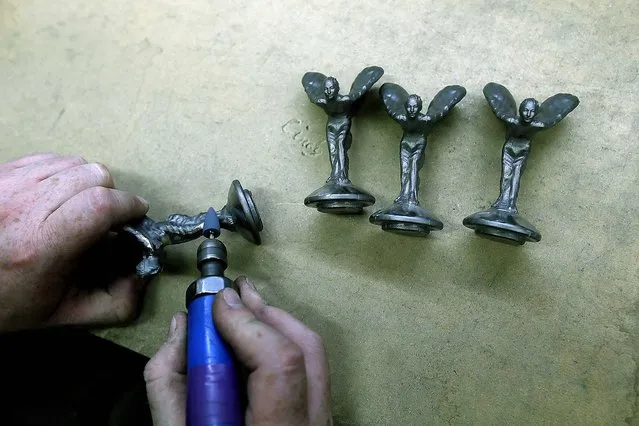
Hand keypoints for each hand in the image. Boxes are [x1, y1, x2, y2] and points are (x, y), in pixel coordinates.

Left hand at [0, 153, 148, 331]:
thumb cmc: (9, 302)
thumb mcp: (66, 314)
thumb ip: (117, 302)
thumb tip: (147, 274)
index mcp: (42, 246)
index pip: (100, 204)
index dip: (128, 204)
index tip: (136, 214)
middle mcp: (23, 209)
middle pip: (93, 176)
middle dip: (113, 193)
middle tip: (110, 215)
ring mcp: (8, 186)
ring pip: (74, 162)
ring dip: (89, 181)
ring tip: (81, 205)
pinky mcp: (0, 174)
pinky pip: (50, 157)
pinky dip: (65, 171)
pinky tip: (59, 195)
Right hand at [145, 277, 331, 425]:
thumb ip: (169, 387)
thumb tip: (180, 329)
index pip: (280, 364)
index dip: (249, 325)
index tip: (216, 304)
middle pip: (306, 350)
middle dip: (264, 314)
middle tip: (229, 295)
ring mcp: (322, 424)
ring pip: (313, 357)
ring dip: (276, 324)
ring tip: (242, 306)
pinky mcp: (320, 422)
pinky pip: (311, 372)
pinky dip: (283, 346)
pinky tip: (257, 339)